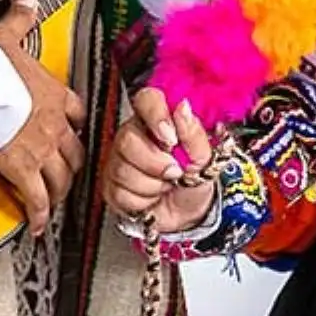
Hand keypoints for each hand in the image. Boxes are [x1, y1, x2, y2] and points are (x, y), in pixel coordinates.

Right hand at [0, 0, 85, 234]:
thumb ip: (20, 18)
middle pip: (74, 151)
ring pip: (61, 178)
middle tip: (68, 175)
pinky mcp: (21, 169)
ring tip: (54, 202)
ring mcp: (40, 148)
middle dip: (73, 166)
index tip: (74, 132)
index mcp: (53, 93)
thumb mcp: (6, 34)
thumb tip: (26, 0)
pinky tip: (36, 227)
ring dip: (59, 191)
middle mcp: (53, 123)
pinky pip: (36, 199)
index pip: (77, 112)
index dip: (76, 125)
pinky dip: (38, 215)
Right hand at [102, 87, 216, 234]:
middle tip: (175, 172)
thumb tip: (183, 107)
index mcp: (156, 120)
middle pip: (128, 140)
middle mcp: (133, 135)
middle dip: (157, 163)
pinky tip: (151, 196)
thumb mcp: (205, 157)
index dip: (156, 116)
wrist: (188, 214)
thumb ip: (194, 132)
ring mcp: (118, 160)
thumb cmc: (194, 180)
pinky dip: (143, 201)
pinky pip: (120, 193)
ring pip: (123, 169)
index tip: (171, 138)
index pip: (146, 100)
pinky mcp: (110, 186)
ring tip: (164, 184)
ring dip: (153, 185)